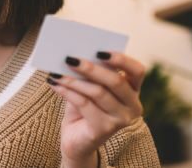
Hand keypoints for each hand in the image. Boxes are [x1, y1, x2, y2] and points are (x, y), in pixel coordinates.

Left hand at [47, 52, 144, 166]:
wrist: (76, 140)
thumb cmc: (84, 108)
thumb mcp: (90, 88)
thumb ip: (90, 74)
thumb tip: (75, 55)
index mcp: (133, 91)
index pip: (137, 71)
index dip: (122, 59)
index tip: (100, 50)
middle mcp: (133, 106)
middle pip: (116, 81)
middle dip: (91, 68)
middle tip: (70, 58)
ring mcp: (120, 120)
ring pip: (98, 92)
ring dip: (74, 80)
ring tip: (56, 72)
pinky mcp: (104, 130)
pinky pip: (84, 105)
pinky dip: (67, 92)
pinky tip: (54, 84)